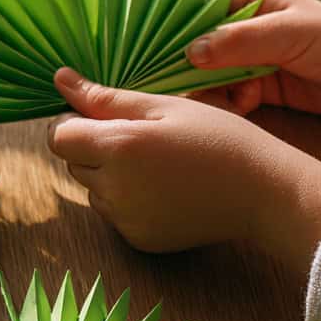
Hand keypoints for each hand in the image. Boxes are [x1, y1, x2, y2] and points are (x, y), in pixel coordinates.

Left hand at [48, 68, 320, 275]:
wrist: (262, 192)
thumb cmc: (218, 138)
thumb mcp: (165, 107)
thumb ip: (107, 98)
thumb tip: (61, 80)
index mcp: (118, 148)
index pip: (58, 137)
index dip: (75, 124)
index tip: (104, 119)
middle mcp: (113, 189)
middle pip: (74, 163)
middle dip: (95, 149)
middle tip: (144, 139)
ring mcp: (125, 219)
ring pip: (93, 190)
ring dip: (111, 176)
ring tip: (160, 166)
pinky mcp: (138, 240)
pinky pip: (115, 215)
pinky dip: (129, 202)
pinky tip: (166, 191)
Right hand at [187, 0, 320, 116]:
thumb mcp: (289, 34)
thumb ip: (240, 41)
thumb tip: (191, 51)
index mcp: (251, 0)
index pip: (203, 12)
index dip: (180, 32)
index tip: (162, 53)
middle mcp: (245, 29)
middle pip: (201, 48)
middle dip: (194, 68)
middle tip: (189, 85)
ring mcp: (251, 60)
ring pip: (211, 76)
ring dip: (213, 90)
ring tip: (231, 97)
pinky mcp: (259, 89)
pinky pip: (229, 97)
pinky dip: (229, 104)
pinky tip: (245, 105)